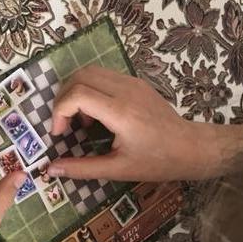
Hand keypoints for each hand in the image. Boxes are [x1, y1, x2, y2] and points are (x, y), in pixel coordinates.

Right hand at [47, 66, 242, 181]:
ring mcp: (132, 82)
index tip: (59, 133)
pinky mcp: (136, 82)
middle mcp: (125, 90)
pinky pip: (103, 76)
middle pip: (79, 76)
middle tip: (63, 125)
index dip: (59, 111)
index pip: (77, 94)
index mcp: (120, 112)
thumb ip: (82, 168)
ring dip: (75, 92)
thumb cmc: (157, 162)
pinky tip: (96, 115)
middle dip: (63, 98)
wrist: (191, 147)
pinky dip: (89, 90)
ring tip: (79, 120)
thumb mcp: (118, 170)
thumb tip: (51, 169)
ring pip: (90, 72)